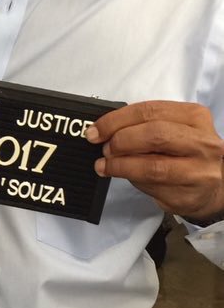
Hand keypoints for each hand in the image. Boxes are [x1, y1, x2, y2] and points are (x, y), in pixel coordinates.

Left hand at [86, 100, 223, 218]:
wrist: (213, 184)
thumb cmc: (185, 151)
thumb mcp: (170, 128)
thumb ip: (142, 125)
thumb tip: (104, 131)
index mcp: (195, 117)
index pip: (150, 111)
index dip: (117, 120)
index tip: (96, 130)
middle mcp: (203, 143)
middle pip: (154, 135)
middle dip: (121, 141)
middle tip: (104, 148)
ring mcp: (199, 172)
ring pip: (153, 167)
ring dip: (120, 165)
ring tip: (105, 165)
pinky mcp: (189, 196)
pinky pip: (153, 188)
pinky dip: (131, 181)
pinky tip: (123, 177)